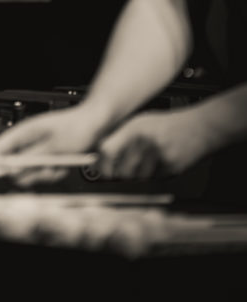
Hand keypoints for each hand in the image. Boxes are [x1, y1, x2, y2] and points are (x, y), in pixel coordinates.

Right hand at [0, 104, 101, 186]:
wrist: (97, 123)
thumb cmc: (77, 127)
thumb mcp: (54, 147)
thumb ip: (31, 160)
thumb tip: (11, 172)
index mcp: (23, 132)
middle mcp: (28, 140)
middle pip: (14, 166)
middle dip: (29, 174)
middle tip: (45, 172)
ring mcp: (37, 149)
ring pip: (30, 172)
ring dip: (44, 174)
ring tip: (59, 166)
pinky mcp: (47, 156)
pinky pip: (43, 172)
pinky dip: (53, 173)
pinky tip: (64, 165)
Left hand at [97, 107, 211, 179]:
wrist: (200, 127)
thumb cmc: (168, 124)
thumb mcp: (142, 121)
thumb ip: (122, 135)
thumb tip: (101, 153)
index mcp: (134, 127)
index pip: (107, 149)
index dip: (101, 163)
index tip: (101, 169)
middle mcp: (145, 140)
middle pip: (121, 169)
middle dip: (120, 174)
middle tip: (122, 171)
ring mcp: (159, 154)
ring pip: (137, 178)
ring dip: (138, 176)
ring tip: (146, 163)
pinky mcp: (171, 167)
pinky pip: (154, 180)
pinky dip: (154, 176)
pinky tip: (160, 163)